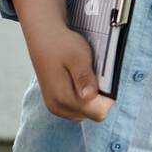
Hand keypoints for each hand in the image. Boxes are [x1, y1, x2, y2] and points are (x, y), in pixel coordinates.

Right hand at [13, 0, 114, 122]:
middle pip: (93, 113)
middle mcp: (58, 107)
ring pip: (86, 112)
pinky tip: (78, 80)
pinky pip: (77, 108)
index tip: (105, 80)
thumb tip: (90, 97)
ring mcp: (56, 107)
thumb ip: (84, 77)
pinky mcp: (55, 104)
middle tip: (94, 74)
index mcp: (64, 98)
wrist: (44, 38)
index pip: (99, 112)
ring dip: (91, 97)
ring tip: (85, 76)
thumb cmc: (63, 44)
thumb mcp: (78, 56)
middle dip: (99, 97)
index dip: (108, 98)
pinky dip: (82, 97)